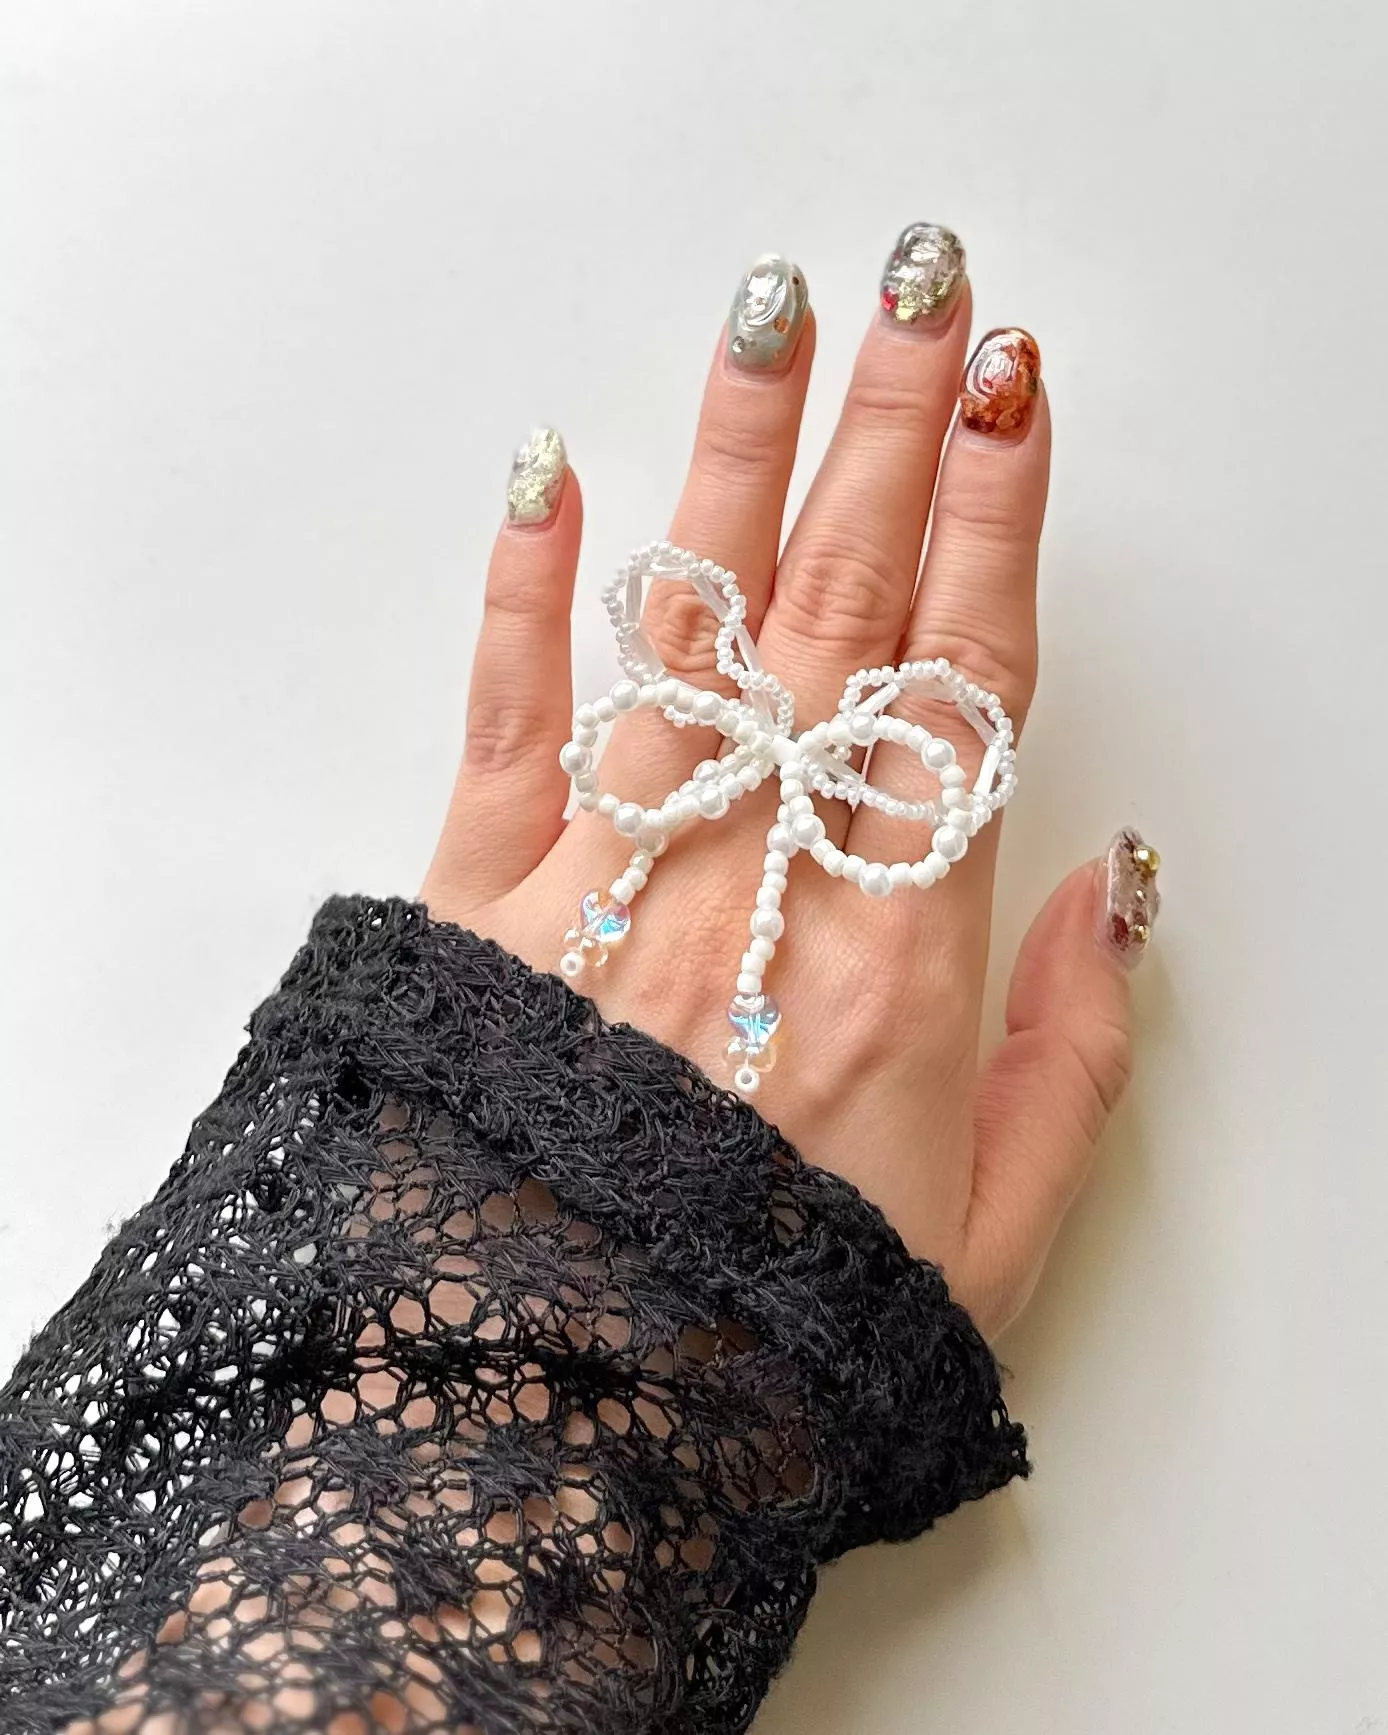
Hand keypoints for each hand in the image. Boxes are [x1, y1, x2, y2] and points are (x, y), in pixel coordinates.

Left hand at [420, 228, 1159, 1338]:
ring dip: (736, 454)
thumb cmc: (780, 1325)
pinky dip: (526, 589)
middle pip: (844, 609)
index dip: (997, 522)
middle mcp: (757, 874)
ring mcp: (613, 868)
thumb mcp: (994, 1227)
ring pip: (689, 621)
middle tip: (924, 292)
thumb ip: (1079, 1049)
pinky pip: (510, 714)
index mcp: (895, 949)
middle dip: (895, 433)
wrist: (567, 1409)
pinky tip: (549, 474)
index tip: (1014, 396)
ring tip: (771, 316)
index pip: (961, 681)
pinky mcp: (482, 895)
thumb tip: (1121, 881)